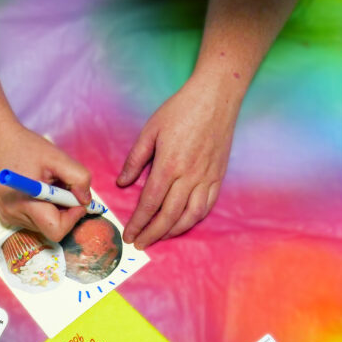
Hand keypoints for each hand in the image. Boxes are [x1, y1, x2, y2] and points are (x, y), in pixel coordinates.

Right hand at [0, 124, 92, 241]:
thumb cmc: (25, 147)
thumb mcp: (58, 157)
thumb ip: (78, 178)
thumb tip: (86, 200)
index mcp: (26, 202)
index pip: (56, 230)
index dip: (72, 218)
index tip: (77, 200)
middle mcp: (14, 215)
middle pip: (51, 228)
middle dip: (64, 211)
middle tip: (63, 188)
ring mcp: (9, 216)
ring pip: (43, 224)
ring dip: (53, 209)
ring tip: (47, 185)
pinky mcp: (6, 215)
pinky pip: (33, 220)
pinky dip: (42, 208)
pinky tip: (38, 189)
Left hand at [118, 74, 241, 248]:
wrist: (215, 97)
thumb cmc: (180, 110)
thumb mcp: (150, 131)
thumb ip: (135, 159)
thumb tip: (123, 183)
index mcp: (169, 165)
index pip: (150, 203)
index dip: (138, 222)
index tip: (129, 234)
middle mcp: (189, 176)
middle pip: (169, 215)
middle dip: (152, 234)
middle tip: (140, 244)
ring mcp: (207, 178)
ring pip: (190, 215)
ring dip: (173, 231)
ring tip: (159, 238)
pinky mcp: (218, 176)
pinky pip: (207, 205)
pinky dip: (194, 219)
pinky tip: (183, 223)